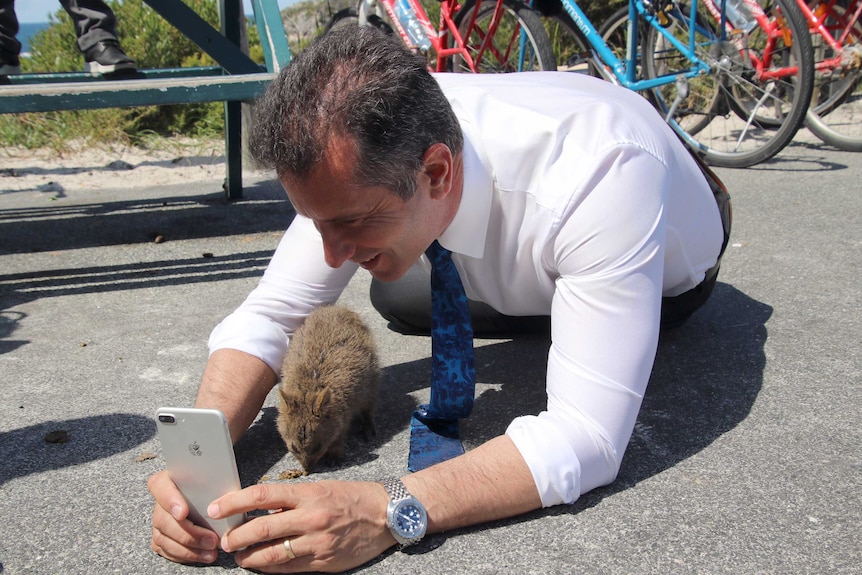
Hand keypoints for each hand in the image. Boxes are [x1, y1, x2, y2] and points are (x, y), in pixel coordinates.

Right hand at [148, 470, 220, 563]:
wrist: (208, 495)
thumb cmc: (210, 485)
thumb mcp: (213, 479)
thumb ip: (212, 485)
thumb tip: (225, 497)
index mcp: (168, 480)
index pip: (160, 486)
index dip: (170, 500)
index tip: (183, 512)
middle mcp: (159, 501)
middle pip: (163, 519)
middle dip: (189, 533)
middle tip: (211, 540)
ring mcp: (158, 521)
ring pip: (165, 538)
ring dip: (190, 549)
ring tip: (211, 552)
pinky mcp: (161, 537)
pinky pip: (167, 550)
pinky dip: (186, 555)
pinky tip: (202, 555)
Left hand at [209, 480, 395, 572]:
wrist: (386, 514)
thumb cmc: (352, 497)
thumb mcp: (320, 488)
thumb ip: (291, 499)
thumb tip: (260, 510)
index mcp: (308, 493)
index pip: (262, 495)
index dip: (234, 502)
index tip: (216, 508)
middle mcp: (311, 517)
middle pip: (261, 528)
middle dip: (236, 537)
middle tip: (224, 540)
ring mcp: (317, 541)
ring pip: (272, 553)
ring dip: (249, 557)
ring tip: (239, 557)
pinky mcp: (324, 561)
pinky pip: (289, 568)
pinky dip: (270, 568)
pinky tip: (261, 565)